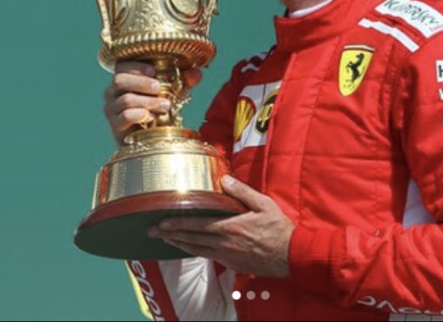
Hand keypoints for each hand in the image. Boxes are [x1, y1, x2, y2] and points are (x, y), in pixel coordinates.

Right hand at [103, 61, 201, 142]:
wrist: (149, 138)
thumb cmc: (158, 109)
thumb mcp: (172, 92)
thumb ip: (184, 81)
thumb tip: (196, 73)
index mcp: (124, 79)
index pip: (121, 65)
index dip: (136, 66)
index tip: (154, 71)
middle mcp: (112, 92)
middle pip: (119, 80)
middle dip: (142, 83)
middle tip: (159, 88)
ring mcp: (112, 109)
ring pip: (126, 99)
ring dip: (148, 101)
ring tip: (166, 105)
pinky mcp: (115, 125)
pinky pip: (125, 116)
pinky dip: (140, 115)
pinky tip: (151, 117)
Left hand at [149, 175, 294, 277]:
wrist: (290, 256)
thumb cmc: (278, 228)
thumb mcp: (263, 204)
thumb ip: (242, 192)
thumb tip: (224, 179)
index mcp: (231, 227)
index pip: (197, 225)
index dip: (177, 224)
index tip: (161, 222)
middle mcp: (225, 243)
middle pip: (191, 239)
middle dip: (169, 235)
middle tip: (152, 232)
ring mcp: (227, 256)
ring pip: (196, 250)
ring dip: (178, 244)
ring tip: (164, 240)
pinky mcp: (232, 264)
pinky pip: (207, 256)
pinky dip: (194, 251)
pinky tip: (188, 247)